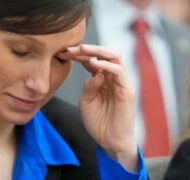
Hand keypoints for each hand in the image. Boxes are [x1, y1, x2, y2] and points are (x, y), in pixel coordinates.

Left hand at [59, 44, 137, 170]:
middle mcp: (113, 77)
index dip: (78, 55)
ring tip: (81, 50)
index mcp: (102, 79)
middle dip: (87, 48)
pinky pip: (119, 71)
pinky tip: (93, 64)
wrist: (110, 141)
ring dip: (97, 51)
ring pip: (114, 56)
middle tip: (70, 48)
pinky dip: (106, 65)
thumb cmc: (98, 122)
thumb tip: (93, 70)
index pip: (92, 59)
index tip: (62, 53)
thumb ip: (89, 85)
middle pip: (104, 53)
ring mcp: (121, 82)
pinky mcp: (127, 90)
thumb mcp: (86, 101)